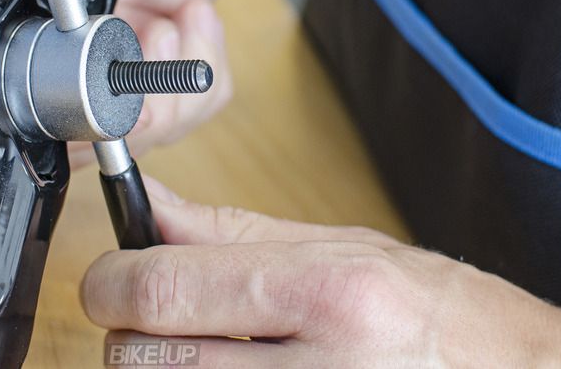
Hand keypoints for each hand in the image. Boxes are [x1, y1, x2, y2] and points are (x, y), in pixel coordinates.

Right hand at [53, 0, 270, 162]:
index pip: (27, 60)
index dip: (68, 91)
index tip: (118, 71)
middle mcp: (71, 9)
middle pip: (76, 113)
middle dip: (132, 108)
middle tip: (168, 43)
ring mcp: (114, 30)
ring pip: (128, 121)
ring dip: (171, 93)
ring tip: (186, 21)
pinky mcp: (153, 40)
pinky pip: (172, 101)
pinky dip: (199, 80)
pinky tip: (199, 21)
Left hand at [81, 177, 560, 366]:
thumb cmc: (449, 316)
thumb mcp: (346, 248)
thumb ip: (234, 232)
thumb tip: (151, 208)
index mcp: (328, 291)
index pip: (165, 287)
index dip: (111, 282)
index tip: (111, 278)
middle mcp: (320, 367)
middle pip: (145, 359)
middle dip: (127, 335)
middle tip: (151, 321)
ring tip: (202, 352)